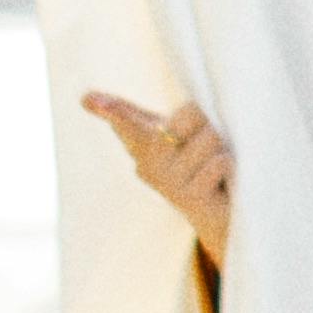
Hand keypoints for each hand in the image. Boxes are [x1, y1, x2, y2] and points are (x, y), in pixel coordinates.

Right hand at [84, 87, 233, 256]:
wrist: (219, 214)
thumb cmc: (192, 163)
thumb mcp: (166, 132)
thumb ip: (133, 113)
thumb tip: (83, 98)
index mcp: (143, 144)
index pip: (127, 121)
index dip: (112, 110)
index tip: (89, 99)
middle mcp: (149, 166)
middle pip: (191, 113)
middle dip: (207, 121)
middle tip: (208, 142)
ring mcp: (168, 184)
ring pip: (210, 137)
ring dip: (222, 146)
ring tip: (214, 165)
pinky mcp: (190, 199)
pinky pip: (219, 162)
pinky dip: (229, 165)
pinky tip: (222, 182)